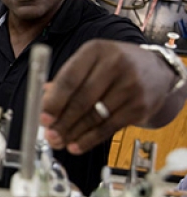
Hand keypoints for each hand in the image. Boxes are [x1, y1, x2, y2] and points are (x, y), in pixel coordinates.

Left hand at [40, 40, 177, 154]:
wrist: (155, 70)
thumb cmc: (112, 66)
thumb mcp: (89, 62)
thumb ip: (65, 81)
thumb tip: (42, 104)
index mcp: (95, 50)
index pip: (70, 78)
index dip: (54, 101)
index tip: (42, 117)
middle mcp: (115, 65)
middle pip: (82, 99)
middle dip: (62, 121)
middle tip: (48, 135)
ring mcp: (130, 86)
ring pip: (95, 116)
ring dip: (73, 133)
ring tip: (58, 142)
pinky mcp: (140, 106)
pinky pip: (109, 127)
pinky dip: (90, 139)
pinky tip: (76, 146)